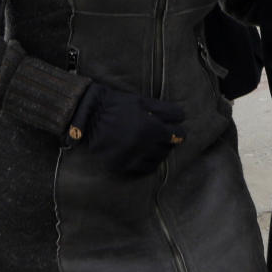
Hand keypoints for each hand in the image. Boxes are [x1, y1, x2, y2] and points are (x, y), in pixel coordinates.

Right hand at [71, 83, 185, 175]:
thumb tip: (182, 118)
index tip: (176, 130)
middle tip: (163, 135)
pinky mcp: (120, 166)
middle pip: (168, 149)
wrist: (89, 116)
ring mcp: (130, 158)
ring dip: (159, 153)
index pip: (178, 136)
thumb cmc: (118, 105)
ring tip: (153, 144)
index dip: (179, 131)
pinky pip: (142, 169)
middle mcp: (142, 146)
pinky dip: (147, 162)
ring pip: (157, 160)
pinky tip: (144, 154)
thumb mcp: (144, 102)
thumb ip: (166, 111)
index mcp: (150, 128)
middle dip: (168, 141)